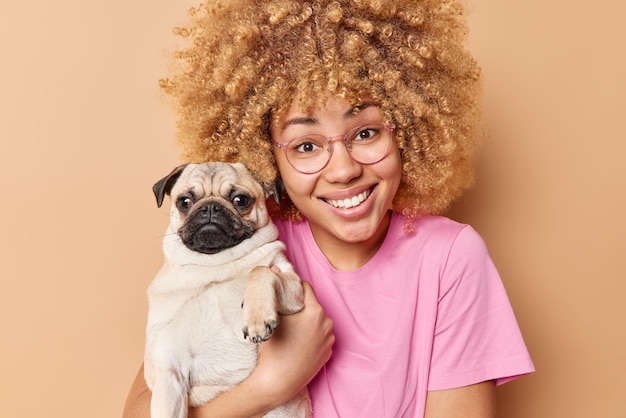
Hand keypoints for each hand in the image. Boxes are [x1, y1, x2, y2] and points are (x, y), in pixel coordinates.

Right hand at [253, 281, 333, 402]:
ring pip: (318, 321)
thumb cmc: (273, 349)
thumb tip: (275, 268)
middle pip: (312, 305)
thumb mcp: (272, 317)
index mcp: (315, 311)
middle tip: (285, 314)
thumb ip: (276, 291)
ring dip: (307, 322)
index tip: (285, 293)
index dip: (293, 289)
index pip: (306, 288)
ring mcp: (329, 339)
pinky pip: (320, 336)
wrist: (278, 382)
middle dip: (300, 307)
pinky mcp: (329, 353)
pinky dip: (312, 336)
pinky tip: (299, 343)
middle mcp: (326, 323)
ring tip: (292, 331)